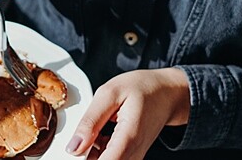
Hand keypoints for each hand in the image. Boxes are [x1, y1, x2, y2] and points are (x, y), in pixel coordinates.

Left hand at [67, 68, 190, 159]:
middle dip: (87, 152)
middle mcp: (133, 153)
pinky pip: (111, 158)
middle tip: (89, 129)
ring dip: (93, 150)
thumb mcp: (109, 93)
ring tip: (100, 126)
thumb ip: (90, 121)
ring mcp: (134, 157)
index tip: (76, 149)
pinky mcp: (132, 157)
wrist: (167, 93)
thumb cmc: (142, 88)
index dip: (84, 158)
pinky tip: (103, 132)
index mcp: (128, 137)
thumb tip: (74, 147)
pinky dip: (100, 148)